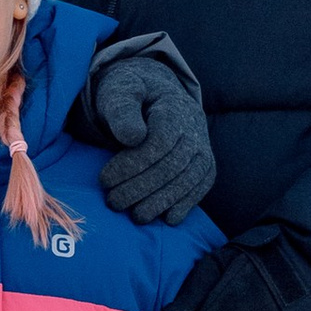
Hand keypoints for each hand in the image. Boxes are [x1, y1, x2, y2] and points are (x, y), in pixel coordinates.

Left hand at [77, 31, 214, 225]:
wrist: (156, 94)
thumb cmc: (131, 95)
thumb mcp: (120, 92)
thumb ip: (123, 110)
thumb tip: (134, 137)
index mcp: (173, 108)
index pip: (157, 144)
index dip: (130, 166)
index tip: (104, 180)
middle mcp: (194, 128)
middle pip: (171, 166)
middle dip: (141, 188)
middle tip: (113, 202)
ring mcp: (203, 147)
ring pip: (187, 180)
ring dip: (161, 202)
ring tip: (136, 216)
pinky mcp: (205, 164)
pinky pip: (200, 187)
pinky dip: (186, 204)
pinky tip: (167, 219)